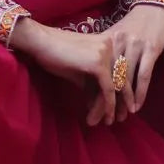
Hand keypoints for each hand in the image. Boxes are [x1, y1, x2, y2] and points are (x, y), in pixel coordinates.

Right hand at [8, 19, 124, 124]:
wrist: (40, 42)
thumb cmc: (56, 55)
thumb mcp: (80, 70)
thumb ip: (92, 83)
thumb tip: (100, 102)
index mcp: (109, 43)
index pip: (121, 70)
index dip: (123, 90)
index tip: (122, 107)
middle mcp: (112, 45)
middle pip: (122, 78)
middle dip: (123, 100)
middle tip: (122, 118)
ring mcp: (106, 53)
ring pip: (115, 86)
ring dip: (113, 106)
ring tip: (111, 121)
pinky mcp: (98, 63)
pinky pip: (107, 89)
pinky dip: (108, 105)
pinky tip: (106, 117)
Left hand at [87, 3, 163, 125]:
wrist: (155, 8)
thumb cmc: (133, 26)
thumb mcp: (114, 38)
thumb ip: (104, 57)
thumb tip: (90, 83)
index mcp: (105, 41)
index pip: (97, 73)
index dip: (93, 94)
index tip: (91, 112)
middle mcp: (117, 43)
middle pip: (108, 78)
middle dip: (105, 101)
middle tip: (102, 120)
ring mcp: (134, 46)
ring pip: (125, 79)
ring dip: (123, 101)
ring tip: (121, 117)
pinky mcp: (150, 49)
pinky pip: (143, 75)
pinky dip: (139, 93)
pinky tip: (136, 106)